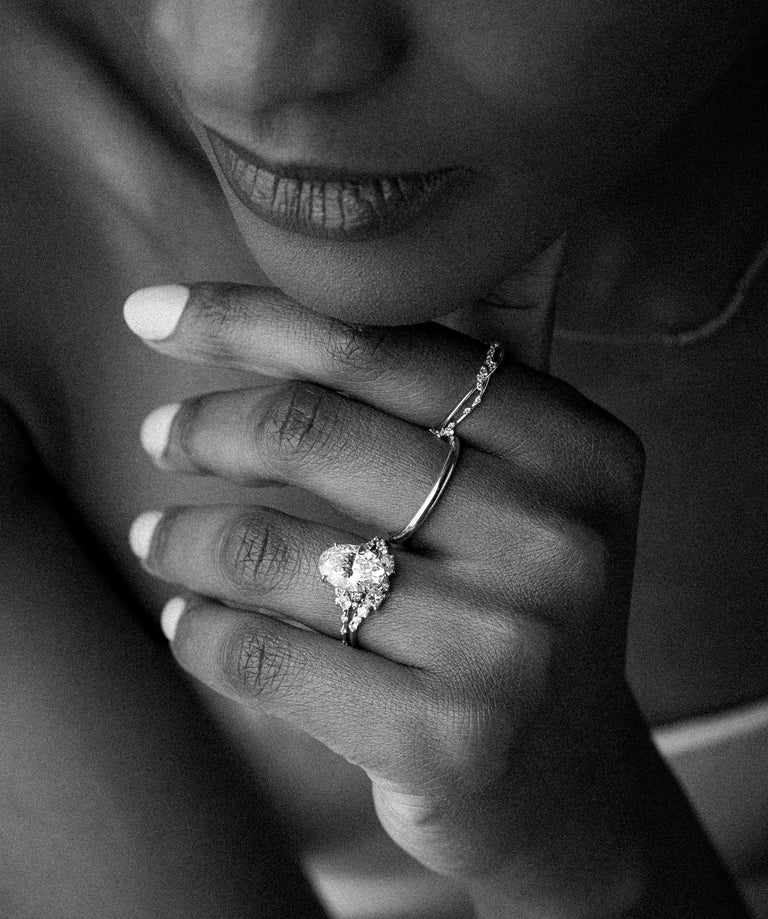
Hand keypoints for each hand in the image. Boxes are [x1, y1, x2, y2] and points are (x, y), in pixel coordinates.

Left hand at [125, 281, 644, 891]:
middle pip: (312, 431)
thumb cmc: (514, 605)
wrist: (561, 776)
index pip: (381, 346)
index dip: (249, 317)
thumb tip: (364, 240)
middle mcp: (558, 538)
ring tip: (156, 539)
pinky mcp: (448, 743)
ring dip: (185, 537)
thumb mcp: (527, 483)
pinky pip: (265, 658)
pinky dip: (200, 632)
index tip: (154, 312)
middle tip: (161, 435)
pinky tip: (187, 621)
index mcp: (578, 449)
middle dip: (204, 426)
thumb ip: (465, 366)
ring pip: (272, 550)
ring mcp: (509, 646)